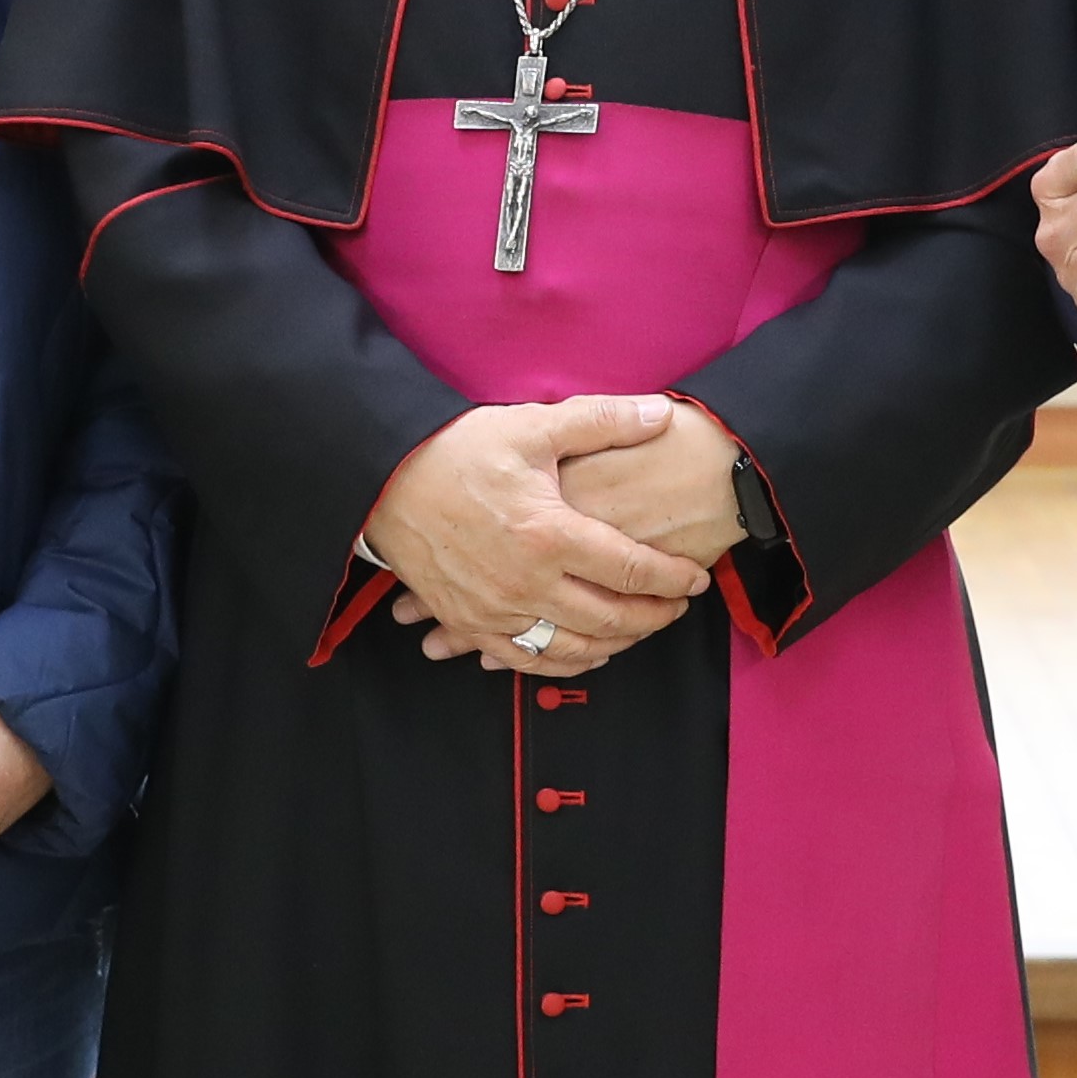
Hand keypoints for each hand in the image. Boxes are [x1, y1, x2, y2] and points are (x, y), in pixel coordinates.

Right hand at [363, 396, 709, 676]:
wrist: (382, 479)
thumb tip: (660, 414)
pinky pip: (525, 660)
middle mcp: (526, 583)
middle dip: (653, 617)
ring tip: (639, 630)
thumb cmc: (456, 450)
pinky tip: (585, 653)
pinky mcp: (468, 622)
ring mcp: (495, 609)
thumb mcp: (531, 427)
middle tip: (677, 609)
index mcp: (550, 535)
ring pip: (572, 648)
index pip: (632, 570)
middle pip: (610, 618)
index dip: (672, 579)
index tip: (695, 580)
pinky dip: (563, 662)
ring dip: (615, 645)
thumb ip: (601, 422)